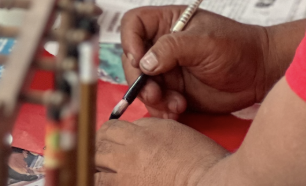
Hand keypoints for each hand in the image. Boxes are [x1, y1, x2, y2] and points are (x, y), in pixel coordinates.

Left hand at [96, 117, 226, 185]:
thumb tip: (128, 128)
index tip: (110, 138)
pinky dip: (106, 183)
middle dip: (98, 149)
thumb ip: (143, 126)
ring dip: (97, 170)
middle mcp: (126, 158)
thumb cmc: (198, 158)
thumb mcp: (170, 129)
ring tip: (105, 171)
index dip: (107, 133)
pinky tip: (114, 182)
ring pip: (94, 172)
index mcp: (136, 137)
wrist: (211, 183)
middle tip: (104, 155)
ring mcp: (126, 180)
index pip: (106, 129)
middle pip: (96, 149)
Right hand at [119, 7, 273, 117]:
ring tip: (174, 106)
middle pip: (132, 59)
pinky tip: (178, 111)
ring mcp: (167, 70)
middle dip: (139, 79)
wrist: (260, 74)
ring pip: (141, 84)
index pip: (133, 23)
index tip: (139, 59)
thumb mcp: (204, 41)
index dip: (129, 40)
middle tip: (154, 93)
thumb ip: (173, 48)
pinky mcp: (174, 92)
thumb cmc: (236, 47)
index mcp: (166, 23)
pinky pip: (156, 102)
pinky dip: (162, 110)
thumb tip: (145, 63)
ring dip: (151, 98)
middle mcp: (161, 46)